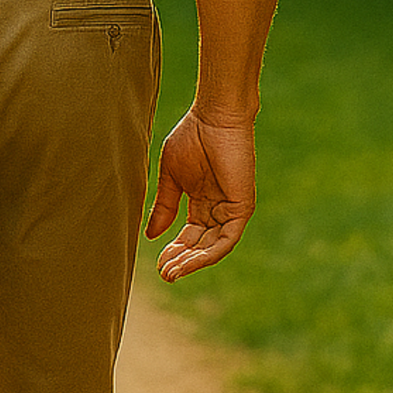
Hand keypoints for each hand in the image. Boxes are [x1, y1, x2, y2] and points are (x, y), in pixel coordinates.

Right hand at [146, 109, 255, 280]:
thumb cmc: (191, 138)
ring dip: (193, 262)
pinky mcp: (241, 207)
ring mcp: (230, 209)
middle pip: (200, 244)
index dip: (173, 251)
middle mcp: (217, 209)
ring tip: (172, 273)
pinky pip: (226, 239)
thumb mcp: (170, 178)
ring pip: (213, 246)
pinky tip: (189, 261)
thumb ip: (163, 206)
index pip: (189, 235)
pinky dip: (208, 253)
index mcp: (201, 201)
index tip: (157, 264)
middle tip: (163, 274)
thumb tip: (151, 236)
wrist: (213, 118)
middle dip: (181, 261)